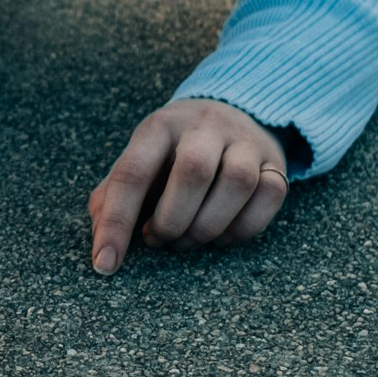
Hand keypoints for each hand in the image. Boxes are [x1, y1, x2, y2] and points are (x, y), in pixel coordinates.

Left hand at [87, 98, 288, 274]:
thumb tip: (102, 242)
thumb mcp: (140, 160)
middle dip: (171, 221)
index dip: (116, 222)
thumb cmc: (174, 151)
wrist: (233, 112)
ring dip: (208, 226)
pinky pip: (269, 195)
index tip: (105, 263)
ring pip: (237, 182)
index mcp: (160, 127)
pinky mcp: (276, 161)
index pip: (132, 173)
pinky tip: (222, 235)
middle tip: (160, 240)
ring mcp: (245, 141)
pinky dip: (243, 228)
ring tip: (189, 239)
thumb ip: (113, 195)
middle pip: (193, 171)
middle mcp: (204, 126)